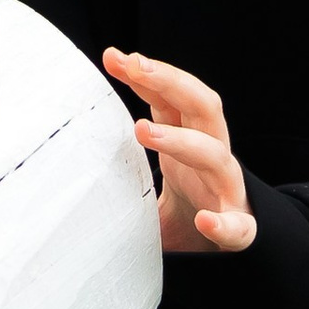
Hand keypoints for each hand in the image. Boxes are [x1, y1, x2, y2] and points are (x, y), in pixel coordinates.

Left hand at [104, 48, 256, 253]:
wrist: (223, 252)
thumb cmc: (183, 211)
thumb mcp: (149, 181)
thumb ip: (119, 166)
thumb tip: (67, 155)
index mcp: (190, 140)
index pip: (171, 98)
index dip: (146, 75)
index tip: (113, 57)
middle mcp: (212, 157)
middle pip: (202, 107)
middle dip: (170, 81)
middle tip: (135, 65)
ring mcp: (228, 190)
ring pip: (215, 155)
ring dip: (181, 140)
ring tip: (142, 130)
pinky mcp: (241, 229)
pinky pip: (240, 226)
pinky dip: (226, 223)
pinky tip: (206, 220)